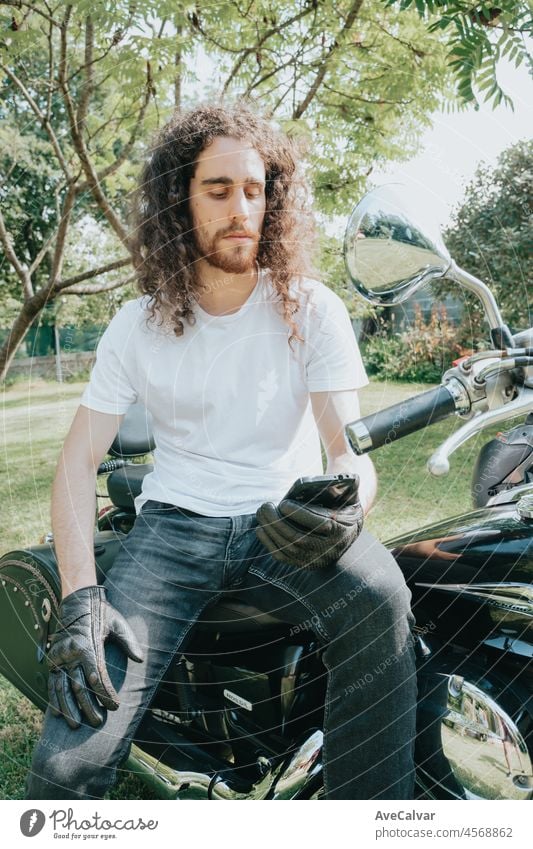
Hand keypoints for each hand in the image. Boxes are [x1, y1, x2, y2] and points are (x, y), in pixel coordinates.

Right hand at [47, 585, 143, 728]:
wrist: (77, 601)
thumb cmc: (102, 614)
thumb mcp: (118, 623)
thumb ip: (129, 641)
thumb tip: (140, 659)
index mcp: (88, 645)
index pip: (98, 677)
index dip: (106, 694)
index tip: (114, 707)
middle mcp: (71, 653)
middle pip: (80, 687)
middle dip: (89, 707)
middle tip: (97, 722)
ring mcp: (59, 657)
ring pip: (62, 689)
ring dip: (69, 709)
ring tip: (75, 726)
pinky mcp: (52, 659)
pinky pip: (52, 682)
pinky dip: (54, 699)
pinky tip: (57, 714)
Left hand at [255, 486, 363, 569]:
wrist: (346, 535)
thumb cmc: (344, 509)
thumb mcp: (350, 497)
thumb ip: (348, 486)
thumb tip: (345, 476)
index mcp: (341, 531)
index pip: (319, 524)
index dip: (300, 514)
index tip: (283, 503)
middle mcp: (328, 549)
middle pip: (298, 538)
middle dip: (278, 522)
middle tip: (265, 506)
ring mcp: (315, 560)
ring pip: (288, 548)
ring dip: (270, 530)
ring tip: (261, 513)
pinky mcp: (303, 565)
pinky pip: (282, 556)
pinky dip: (269, 542)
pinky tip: (261, 528)